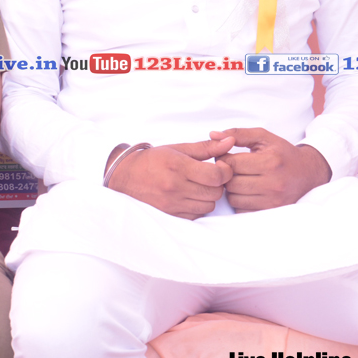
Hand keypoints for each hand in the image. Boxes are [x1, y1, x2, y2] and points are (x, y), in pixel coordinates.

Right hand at [107, 138, 234, 219]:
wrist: (127, 176)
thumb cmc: (153, 160)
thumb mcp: (178, 148)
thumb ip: (206, 147)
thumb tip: (230, 142)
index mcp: (178, 167)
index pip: (216, 176)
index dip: (225, 171)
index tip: (220, 165)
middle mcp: (175, 187)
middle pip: (215, 192)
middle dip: (217, 183)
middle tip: (209, 175)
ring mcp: (173, 203)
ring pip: (209, 206)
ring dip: (209, 196)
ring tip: (199, 185)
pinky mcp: (171, 215)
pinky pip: (197, 215)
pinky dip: (198, 206)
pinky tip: (191, 196)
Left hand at [210, 128, 331, 211]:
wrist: (308, 173)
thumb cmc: (282, 153)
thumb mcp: (263, 137)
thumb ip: (238, 134)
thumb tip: (213, 135)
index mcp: (270, 161)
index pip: (231, 163)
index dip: (222, 159)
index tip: (226, 156)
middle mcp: (273, 182)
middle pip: (231, 183)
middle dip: (226, 175)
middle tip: (231, 169)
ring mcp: (273, 200)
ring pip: (234, 198)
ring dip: (231, 189)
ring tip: (239, 179)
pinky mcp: (271, 211)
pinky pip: (242, 210)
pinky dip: (239, 201)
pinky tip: (246, 191)